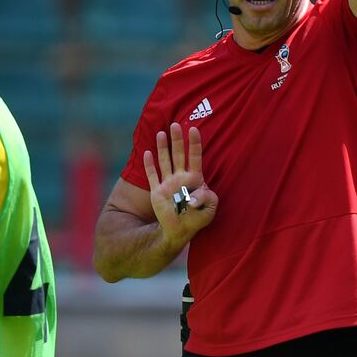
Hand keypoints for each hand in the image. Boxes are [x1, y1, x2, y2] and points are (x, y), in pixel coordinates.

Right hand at [143, 123, 217, 247]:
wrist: (180, 231)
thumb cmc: (197, 218)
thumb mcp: (209, 209)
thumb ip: (207, 199)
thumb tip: (194, 197)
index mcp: (195, 179)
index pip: (195, 157)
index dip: (194, 143)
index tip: (194, 129)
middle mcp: (180, 178)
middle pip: (179, 154)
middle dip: (177, 140)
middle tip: (176, 124)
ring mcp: (168, 183)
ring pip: (165, 161)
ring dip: (163, 147)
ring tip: (161, 133)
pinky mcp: (157, 191)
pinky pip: (152, 175)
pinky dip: (149, 164)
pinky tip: (147, 152)